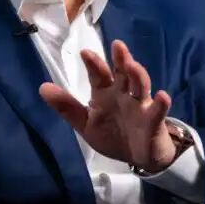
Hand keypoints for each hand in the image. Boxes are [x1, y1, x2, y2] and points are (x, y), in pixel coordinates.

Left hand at [39, 39, 177, 172]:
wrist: (138, 157)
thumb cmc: (113, 135)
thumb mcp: (86, 124)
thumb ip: (67, 108)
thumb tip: (42, 87)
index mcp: (105, 94)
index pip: (99, 76)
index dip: (94, 64)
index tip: (85, 53)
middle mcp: (123, 94)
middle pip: (123, 74)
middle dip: (121, 60)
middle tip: (117, 46)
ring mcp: (140, 105)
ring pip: (140, 86)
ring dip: (138, 75)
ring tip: (133, 66)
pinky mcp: (154, 120)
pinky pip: (158, 110)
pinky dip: (161, 103)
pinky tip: (162, 96)